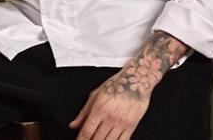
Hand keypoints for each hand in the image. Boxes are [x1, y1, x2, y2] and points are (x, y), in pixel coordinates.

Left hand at [70, 31, 187, 139]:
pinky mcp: (132, 124)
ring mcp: (122, 122)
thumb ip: (83, 112)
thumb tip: (74, 125)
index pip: (86, 132)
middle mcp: (110, 117)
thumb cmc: (118, 84)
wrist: (138, 79)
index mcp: (99, 109)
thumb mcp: (96, 94)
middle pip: (96, 139)